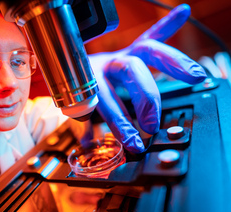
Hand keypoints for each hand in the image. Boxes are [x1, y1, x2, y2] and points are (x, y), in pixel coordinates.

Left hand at [88, 4, 206, 152]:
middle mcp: (108, 63)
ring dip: (172, 62)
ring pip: (148, 50)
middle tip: (154, 122)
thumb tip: (86, 142)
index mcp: (90, 77)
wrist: (73, 65)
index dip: (120, 122)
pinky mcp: (132, 50)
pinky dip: (167, 25)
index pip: (107, 99)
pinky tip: (182, 13)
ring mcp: (122, 55)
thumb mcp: (76, 105)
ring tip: (194, 75)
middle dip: (147, 96)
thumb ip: (80, 124)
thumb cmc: (78, 86)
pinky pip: (150, 35)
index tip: (134, 142)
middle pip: (131, 71)